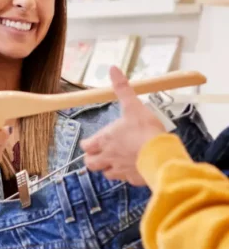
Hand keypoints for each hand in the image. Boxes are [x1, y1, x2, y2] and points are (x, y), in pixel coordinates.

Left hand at [80, 66, 165, 185]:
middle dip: (93, 159)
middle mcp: (108, 157)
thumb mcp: (133, 105)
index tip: (91, 142)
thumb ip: (122, 88)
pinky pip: (125, 180)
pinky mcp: (133, 180)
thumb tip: (113, 68)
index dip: (87, 144)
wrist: (161, 155)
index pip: (86, 146)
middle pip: (90, 164)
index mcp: (105, 140)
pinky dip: (126, 175)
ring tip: (115, 161)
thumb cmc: (145, 130)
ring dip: (108, 168)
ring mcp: (120, 170)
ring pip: (106, 174)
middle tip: (100, 153)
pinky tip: (133, 168)